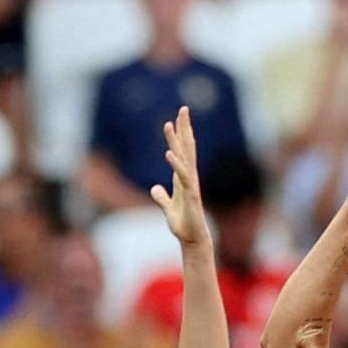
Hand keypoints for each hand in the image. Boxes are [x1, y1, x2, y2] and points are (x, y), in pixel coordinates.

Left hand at [150, 106, 209, 248]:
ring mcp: (191, 185)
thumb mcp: (168, 208)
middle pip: (187, 148)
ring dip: (177, 141)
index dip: (180, 134)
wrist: (192, 239)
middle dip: (185, 128)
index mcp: (183, 177)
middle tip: (184, 108)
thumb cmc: (183, 224)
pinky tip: (169, 153)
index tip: (178, 117)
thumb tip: (155, 189)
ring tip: (170, 124)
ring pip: (184, 157)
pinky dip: (176, 164)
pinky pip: (182, 176)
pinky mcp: (191, 195)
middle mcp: (189, 177)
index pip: (183, 151)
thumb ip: (162, 197)